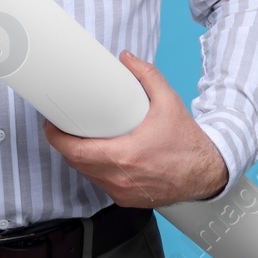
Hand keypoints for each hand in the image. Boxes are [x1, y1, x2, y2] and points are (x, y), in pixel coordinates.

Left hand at [42, 50, 228, 207]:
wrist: (206, 173)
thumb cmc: (187, 142)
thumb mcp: (169, 102)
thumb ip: (147, 76)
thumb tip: (126, 58)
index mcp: (125, 155)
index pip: (75, 151)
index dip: (56, 137)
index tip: (51, 124)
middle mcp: (120, 178)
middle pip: (76, 163)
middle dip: (65, 145)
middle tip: (63, 126)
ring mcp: (122, 192)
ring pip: (87, 175)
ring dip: (79, 159)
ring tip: (80, 138)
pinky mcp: (127, 199)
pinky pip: (102, 184)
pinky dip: (97, 170)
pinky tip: (100, 157)